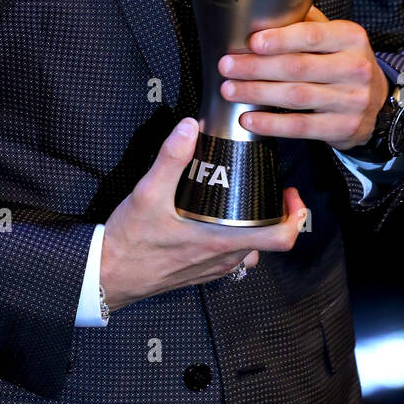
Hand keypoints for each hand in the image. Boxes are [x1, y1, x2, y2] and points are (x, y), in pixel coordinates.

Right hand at [100, 118, 307, 311]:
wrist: (107, 275)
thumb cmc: (130, 242)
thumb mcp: (147, 194)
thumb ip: (170, 159)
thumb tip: (189, 127)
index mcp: (221, 242)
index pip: (280, 239)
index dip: (295, 215)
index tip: (289, 192)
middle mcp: (223, 260)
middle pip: (269, 240)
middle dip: (273, 212)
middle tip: (266, 185)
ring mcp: (213, 268)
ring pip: (250, 249)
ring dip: (255, 226)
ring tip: (244, 199)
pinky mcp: (200, 271)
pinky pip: (231, 256)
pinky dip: (235, 237)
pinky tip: (217, 218)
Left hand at [217, 6, 387, 151]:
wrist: (377, 103)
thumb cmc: (345, 63)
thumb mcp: (336, 37)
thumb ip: (307, 23)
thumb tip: (265, 8)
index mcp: (351, 38)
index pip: (312, 36)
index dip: (280, 39)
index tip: (252, 42)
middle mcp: (356, 68)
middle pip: (298, 67)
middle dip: (257, 67)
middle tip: (227, 66)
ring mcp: (352, 101)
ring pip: (296, 97)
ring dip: (257, 93)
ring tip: (230, 89)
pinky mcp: (343, 128)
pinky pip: (301, 127)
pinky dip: (271, 123)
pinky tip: (249, 118)